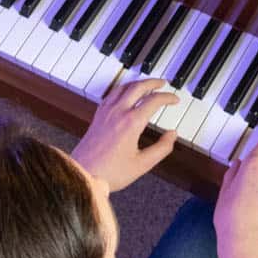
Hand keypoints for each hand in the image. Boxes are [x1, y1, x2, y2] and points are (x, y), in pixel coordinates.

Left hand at [70, 74, 179, 191]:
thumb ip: (162, 148)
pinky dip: (123, 88)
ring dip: (138, 82)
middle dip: (153, 82)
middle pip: (138, 86)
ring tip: (147, 85)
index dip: (168, 97)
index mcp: (132, 122)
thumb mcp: (142, 164)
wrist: (82, 175)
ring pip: (124, 86)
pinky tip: (125, 93)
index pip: (154, 100)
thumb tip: (172, 135)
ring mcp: (106, 112)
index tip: (175, 100)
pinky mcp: (98, 116)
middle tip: (163, 83)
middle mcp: (118, 112)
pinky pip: (112, 94)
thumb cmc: (110, 172)